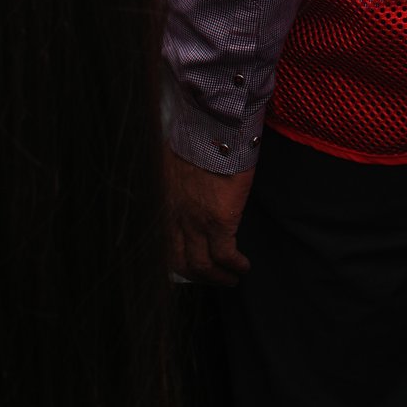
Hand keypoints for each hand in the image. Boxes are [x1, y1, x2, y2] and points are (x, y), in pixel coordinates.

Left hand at [165, 148, 253, 286]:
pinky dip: (235, 266)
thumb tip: (180, 183)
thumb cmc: (196, 136)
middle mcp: (175, 218)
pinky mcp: (220, 221)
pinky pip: (226, 255)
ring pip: (202, 266)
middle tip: (212, 277)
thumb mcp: (171, 161)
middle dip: (197, 275)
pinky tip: (243, 266)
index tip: (189, 263)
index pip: (163, 245)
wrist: (213, 128)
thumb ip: (172, 180)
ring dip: (217, 277)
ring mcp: (196, 222)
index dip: (176, 259)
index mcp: (163, 204)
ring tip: (231, 278)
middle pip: (181, 262)